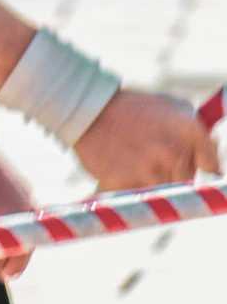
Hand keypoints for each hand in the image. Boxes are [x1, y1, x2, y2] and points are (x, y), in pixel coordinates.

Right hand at [73, 87, 220, 189]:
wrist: (89, 110)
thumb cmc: (133, 108)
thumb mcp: (171, 106)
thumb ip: (196, 131)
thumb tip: (213, 165)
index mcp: (190, 129)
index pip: (210, 163)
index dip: (200, 166)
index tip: (193, 167)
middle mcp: (174, 150)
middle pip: (186, 179)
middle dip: (172, 172)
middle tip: (150, 155)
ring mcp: (149, 168)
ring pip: (163, 191)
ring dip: (151, 182)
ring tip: (134, 160)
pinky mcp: (126, 182)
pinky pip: (137, 196)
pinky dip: (131, 187)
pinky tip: (121, 167)